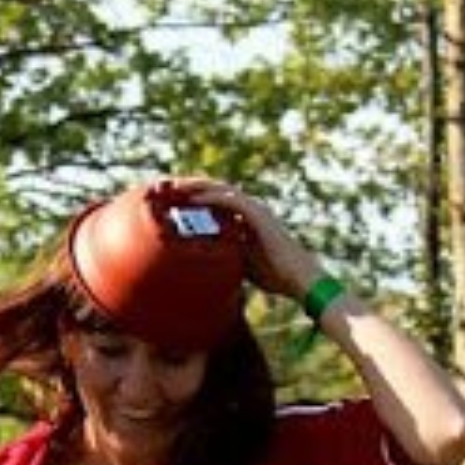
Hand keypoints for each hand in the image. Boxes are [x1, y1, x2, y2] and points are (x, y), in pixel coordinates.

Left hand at [164, 178, 318, 301]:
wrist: (298, 278)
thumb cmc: (274, 276)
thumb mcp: (240, 264)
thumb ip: (226, 256)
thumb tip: (202, 264)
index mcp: (246, 218)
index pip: (216, 201)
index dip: (194, 198)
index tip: (172, 200)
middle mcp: (250, 208)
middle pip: (215, 190)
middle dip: (190, 186)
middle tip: (166, 187)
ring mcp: (255, 209)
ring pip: (220, 189)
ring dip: (196, 186)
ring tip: (174, 187)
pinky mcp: (258, 214)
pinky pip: (230, 200)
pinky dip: (210, 197)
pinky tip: (192, 198)